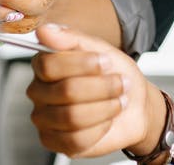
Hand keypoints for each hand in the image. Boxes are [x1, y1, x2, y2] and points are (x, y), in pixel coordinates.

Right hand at [27, 24, 166, 157]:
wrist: (134, 104)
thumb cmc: (114, 75)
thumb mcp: (100, 49)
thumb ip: (72, 38)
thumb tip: (44, 30)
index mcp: (44, 66)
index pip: (49, 65)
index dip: (82, 64)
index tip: (105, 62)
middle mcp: (39, 92)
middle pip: (66, 91)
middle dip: (102, 87)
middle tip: (119, 83)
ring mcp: (45, 119)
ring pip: (72, 117)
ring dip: (105, 107)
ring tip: (117, 101)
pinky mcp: (56, 142)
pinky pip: (76, 139)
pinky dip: (101, 127)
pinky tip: (107, 119)